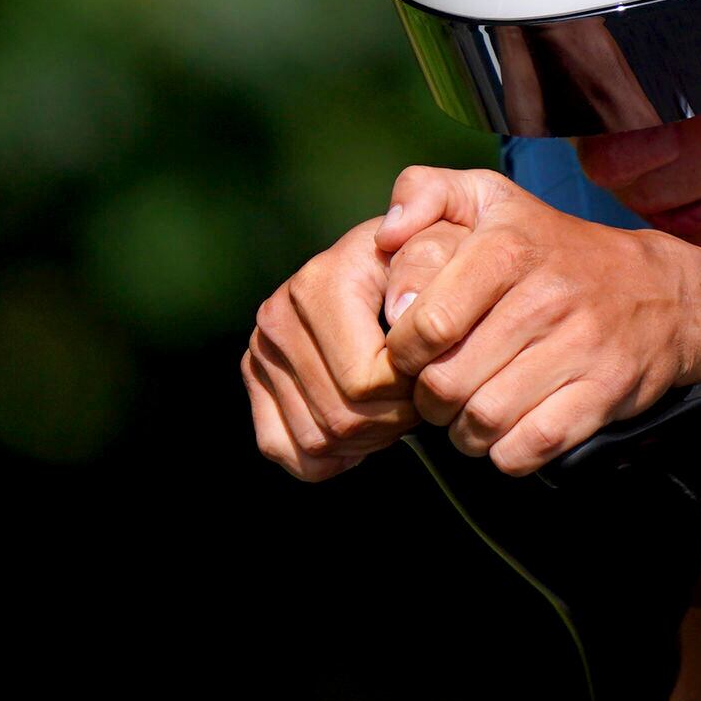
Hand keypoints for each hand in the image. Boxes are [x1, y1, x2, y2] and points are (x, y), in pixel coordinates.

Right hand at [243, 212, 435, 480]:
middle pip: (341, 417)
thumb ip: (431, 260)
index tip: (436, 372)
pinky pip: (282, 448)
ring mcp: (260, 348)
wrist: (396, 258)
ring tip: (394, 408)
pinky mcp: (255, 376)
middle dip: (393, 421)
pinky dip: (325, 457)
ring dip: (366, 440)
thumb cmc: (430, 258)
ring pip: (316, 439)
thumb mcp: (445, 244)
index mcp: (319, 283)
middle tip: (419, 398)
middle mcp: (278, 315)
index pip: (367, 381)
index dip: (413, 393)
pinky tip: (361, 434)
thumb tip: (401, 308)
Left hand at [379, 165, 700, 475]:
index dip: (402, 352)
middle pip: (447, 382)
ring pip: (484, 420)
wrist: (660, 292)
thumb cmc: (554, 251)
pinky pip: (529, 447)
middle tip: (436, 391)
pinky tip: (507, 431)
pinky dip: (506, 452)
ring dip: (463, 431)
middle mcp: (545, 296)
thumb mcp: (491, 197)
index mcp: (507, 247)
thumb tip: (386, 236)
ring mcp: (580, 347)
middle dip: (428, 400)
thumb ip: (425, 192)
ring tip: (467, 413)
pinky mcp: (604, 391)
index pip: (426, 324)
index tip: (409, 354)